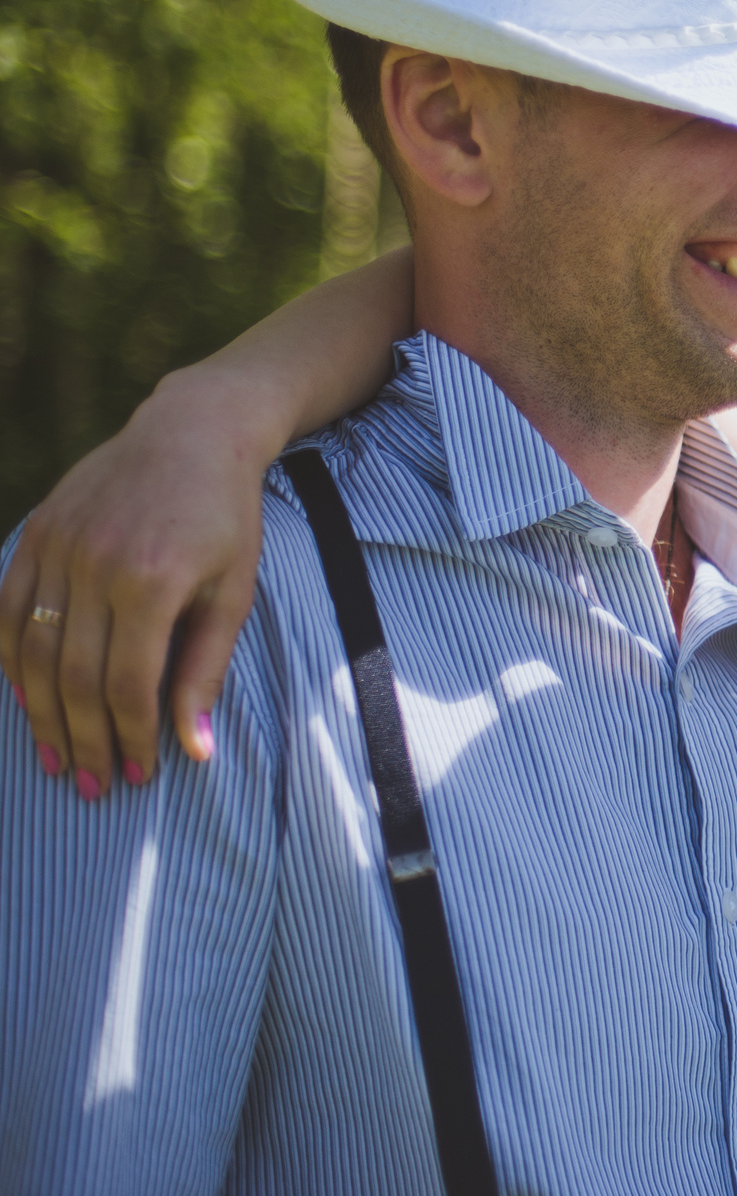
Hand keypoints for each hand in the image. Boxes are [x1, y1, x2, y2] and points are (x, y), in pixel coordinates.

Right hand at [0, 371, 272, 795]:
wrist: (192, 434)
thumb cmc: (225, 518)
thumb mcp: (233, 592)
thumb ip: (206, 670)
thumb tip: (194, 749)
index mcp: (153, 582)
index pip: (129, 684)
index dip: (131, 736)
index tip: (135, 774)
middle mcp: (95, 566)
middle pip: (74, 678)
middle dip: (84, 739)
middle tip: (91, 784)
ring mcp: (58, 548)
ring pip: (32, 653)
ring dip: (41, 715)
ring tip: (57, 759)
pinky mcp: (35, 534)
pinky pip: (6, 611)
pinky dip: (9, 662)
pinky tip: (24, 702)